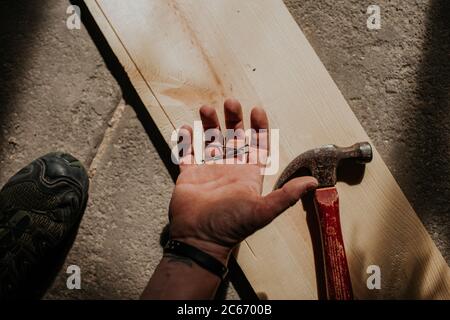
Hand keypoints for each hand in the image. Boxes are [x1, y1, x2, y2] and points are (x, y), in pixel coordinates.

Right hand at [169, 99, 317, 263]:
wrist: (199, 238)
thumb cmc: (231, 225)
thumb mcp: (262, 210)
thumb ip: (287, 195)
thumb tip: (314, 183)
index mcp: (248, 174)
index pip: (257, 145)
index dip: (259, 128)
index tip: (257, 110)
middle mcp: (230, 169)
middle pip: (234, 138)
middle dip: (233, 119)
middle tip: (231, 103)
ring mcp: (209, 171)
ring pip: (211, 141)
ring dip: (210, 124)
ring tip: (205, 109)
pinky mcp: (190, 175)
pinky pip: (188, 153)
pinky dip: (187, 141)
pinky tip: (187, 128)